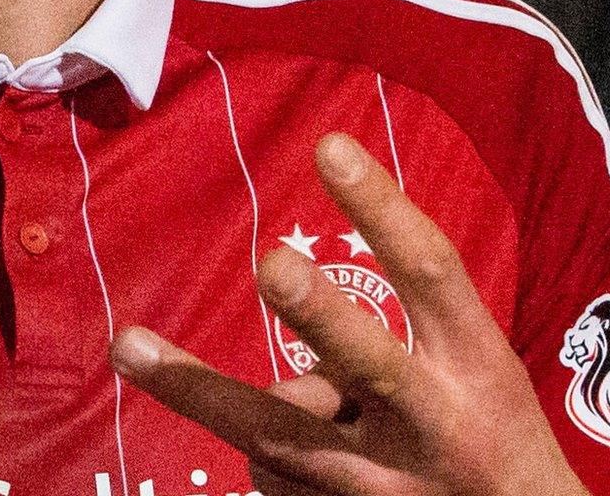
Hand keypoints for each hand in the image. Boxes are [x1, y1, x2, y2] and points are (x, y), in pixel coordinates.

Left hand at [110, 133, 586, 495]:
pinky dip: (267, 450)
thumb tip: (291, 355)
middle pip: (373, 364)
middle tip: (272, 266)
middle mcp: (435, 424)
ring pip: (282, 437)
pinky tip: (293, 454)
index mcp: (477, 364)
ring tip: (129, 345)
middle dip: (322, 317)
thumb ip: (385, 343)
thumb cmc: (481, 431)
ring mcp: (386, 484)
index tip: (330, 147)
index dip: (384, 211)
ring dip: (201, 391)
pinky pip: (273, 471)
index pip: (433, 274)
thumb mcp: (469, 371)